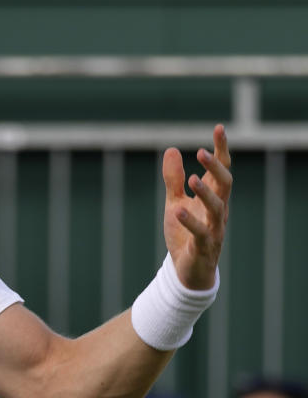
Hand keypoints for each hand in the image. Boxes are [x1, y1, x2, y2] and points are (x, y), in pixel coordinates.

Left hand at [162, 124, 231, 289]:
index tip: (219, 128)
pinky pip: (201, 233)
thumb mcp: (174, 201)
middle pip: (225, 184)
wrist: (187, 270)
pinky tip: (177, 211)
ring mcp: (214, 229)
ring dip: (205, 193)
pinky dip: (190, 222)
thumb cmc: (184, 232)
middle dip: (216, 167)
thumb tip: (172, 150)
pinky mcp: (204, 247)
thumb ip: (173, 179)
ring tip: (192, 178)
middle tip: (202, 151)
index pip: (221, 170)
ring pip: (218, 208)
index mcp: (213, 197)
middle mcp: (218, 211)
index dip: (221, 150)